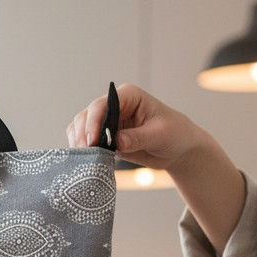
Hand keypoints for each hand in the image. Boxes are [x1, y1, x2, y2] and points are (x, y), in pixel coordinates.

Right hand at [66, 83, 205, 171]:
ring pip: (80, 127)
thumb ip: (137, 137)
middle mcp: (113, 105)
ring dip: (79, 142)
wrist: (177, 149)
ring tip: (85, 159)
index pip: (102, 105)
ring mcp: (106, 121)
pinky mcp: (104, 137)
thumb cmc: (175, 134)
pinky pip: (84, 140)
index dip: (93, 122)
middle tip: (86, 153)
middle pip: (86, 115)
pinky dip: (82, 149)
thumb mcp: (160, 134)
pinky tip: (87, 160)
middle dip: (82, 134)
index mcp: (128, 96)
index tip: (92, 141)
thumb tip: (116, 142)